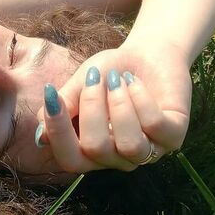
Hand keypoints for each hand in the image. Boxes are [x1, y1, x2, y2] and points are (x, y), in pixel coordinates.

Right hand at [35, 41, 191, 171]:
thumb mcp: (77, 85)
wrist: (146, 54)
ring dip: (118, 105)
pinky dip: (140, 98)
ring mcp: (147, 150)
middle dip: (91, 107)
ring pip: (129, 145)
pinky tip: (134, 82)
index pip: (69, 159)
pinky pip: (155, 127)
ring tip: (117, 79)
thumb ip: (62, 108)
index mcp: (90, 150)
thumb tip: (41, 137)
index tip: (51, 95)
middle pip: (96, 150)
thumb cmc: (107, 72)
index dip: (58, 132)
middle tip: (93, 77)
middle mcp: (117, 157)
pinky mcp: (173, 137)